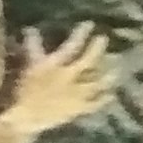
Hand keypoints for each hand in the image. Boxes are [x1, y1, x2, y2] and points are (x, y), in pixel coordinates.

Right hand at [0, 25, 113, 142]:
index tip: (89, 24)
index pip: (72, 46)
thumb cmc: (25, 90)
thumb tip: (31, 28)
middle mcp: (70, 78)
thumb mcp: (29, 66)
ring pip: (97, 81)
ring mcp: (77, 94)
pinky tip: (112, 94)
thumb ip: (32, 47)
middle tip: (104, 38)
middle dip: (97, 49)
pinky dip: (104, 98)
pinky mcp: (79, 109)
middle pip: (89, 61)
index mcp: (56, 65)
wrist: (27, 118)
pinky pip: (95, 103)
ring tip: (117, 64)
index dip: (81, 34)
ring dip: (107, 72)